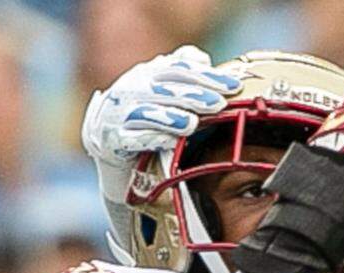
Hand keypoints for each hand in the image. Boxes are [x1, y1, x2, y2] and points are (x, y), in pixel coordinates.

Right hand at [81, 45, 241, 201]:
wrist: (109, 143)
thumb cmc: (145, 114)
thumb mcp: (161, 89)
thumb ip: (181, 72)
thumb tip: (202, 57)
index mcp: (148, 74)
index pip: (180, 68)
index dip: (208, 76)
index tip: (235, 86)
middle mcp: (132, 89)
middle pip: (165, 88)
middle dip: (194, 95)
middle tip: (219, 104)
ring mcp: (118, 114)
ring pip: (146, 112)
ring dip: (170, 117)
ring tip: (192, 123)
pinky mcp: (111, 139)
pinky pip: (131, 139)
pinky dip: (150, 139)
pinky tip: (169, 143)